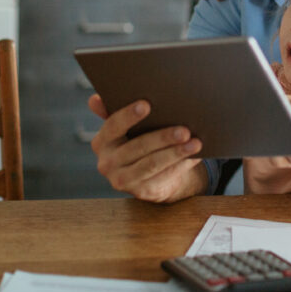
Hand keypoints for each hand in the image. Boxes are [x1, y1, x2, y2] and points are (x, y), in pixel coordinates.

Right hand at [87, 94, 207, 201]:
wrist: (148, 175)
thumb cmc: (139, 140)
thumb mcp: (127, 128)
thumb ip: (113, 111)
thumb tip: (95, 99)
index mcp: (102, 141)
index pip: (113, 126)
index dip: (128, 115)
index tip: (147, 104)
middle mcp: (107, 162)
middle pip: (137, 147)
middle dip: (163, 137)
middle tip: (184, 130)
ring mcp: (122, 180)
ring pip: (152, 164)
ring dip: (176, 153)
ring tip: (195, 143)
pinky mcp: (139, 192)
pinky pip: (162, 177)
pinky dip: (180, 166)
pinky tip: (194, 156)